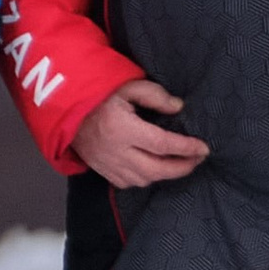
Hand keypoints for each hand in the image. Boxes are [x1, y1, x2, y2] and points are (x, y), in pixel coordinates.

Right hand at [73, 79, 208, 188]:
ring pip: (144, 179)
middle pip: (157, 169)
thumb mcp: (126, 86)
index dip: (187, 148)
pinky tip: (153, 168)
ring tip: (177, 163)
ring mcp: (107, 164)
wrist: (64, 109)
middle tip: (197, 159)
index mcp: (122, 128)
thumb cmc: (98, 95)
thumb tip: (178, 107)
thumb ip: (154, 95)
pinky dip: (145, 178)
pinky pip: (129, 183)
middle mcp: (116, 151)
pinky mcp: (101, 170)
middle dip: (182, 167)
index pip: (163, 144)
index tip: (203, 147)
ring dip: (165, 174)